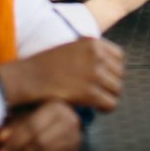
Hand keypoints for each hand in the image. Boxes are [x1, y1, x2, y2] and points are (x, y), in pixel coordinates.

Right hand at [0, 37, 123, 111]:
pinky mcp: (89, 92)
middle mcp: (97, 55)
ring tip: (96, 100)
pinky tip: (94, 108)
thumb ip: (90, 53)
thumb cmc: (47, 64)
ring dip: (108, 96)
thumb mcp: (72, 47)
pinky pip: (110, 103)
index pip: (120, 57)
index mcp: (93, 42)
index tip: (104, 78)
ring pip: (117, 89)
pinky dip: (105, 108)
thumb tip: (108, 65)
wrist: (29, 77)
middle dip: (111, 84)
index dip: (113, 69)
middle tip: (99, 92)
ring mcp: (94, 73)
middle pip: (120, 74)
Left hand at [0, 101, 81, 150]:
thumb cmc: (41, 116)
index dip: (15, 138)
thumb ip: (15, 125)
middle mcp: (69, 120)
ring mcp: (74, 136)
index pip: (33, 125)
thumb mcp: (28, 115)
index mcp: (56, 105)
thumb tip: (1, 138)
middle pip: (40, 141)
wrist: (65, 121)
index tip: (1, 147)